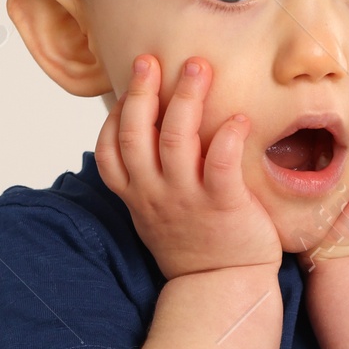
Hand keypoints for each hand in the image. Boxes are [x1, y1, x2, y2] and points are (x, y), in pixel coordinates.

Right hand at [95, 54, 281, 278]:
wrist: (224, 288)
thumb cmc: (195, 246)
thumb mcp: (156, 215)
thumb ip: (147, 180)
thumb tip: (147, 137)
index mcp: (137, 197)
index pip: (109, 152)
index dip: (114, 119)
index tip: (127, 92)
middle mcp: (156, 195)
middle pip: (137, 135)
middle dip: (143, 93)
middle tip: (151, 59)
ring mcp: (187, 200)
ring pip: (175, 140)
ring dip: (185, 99)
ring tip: (198, 67)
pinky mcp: (223, 205)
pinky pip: (221, 164)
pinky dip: (228, 136)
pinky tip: (239, 117)